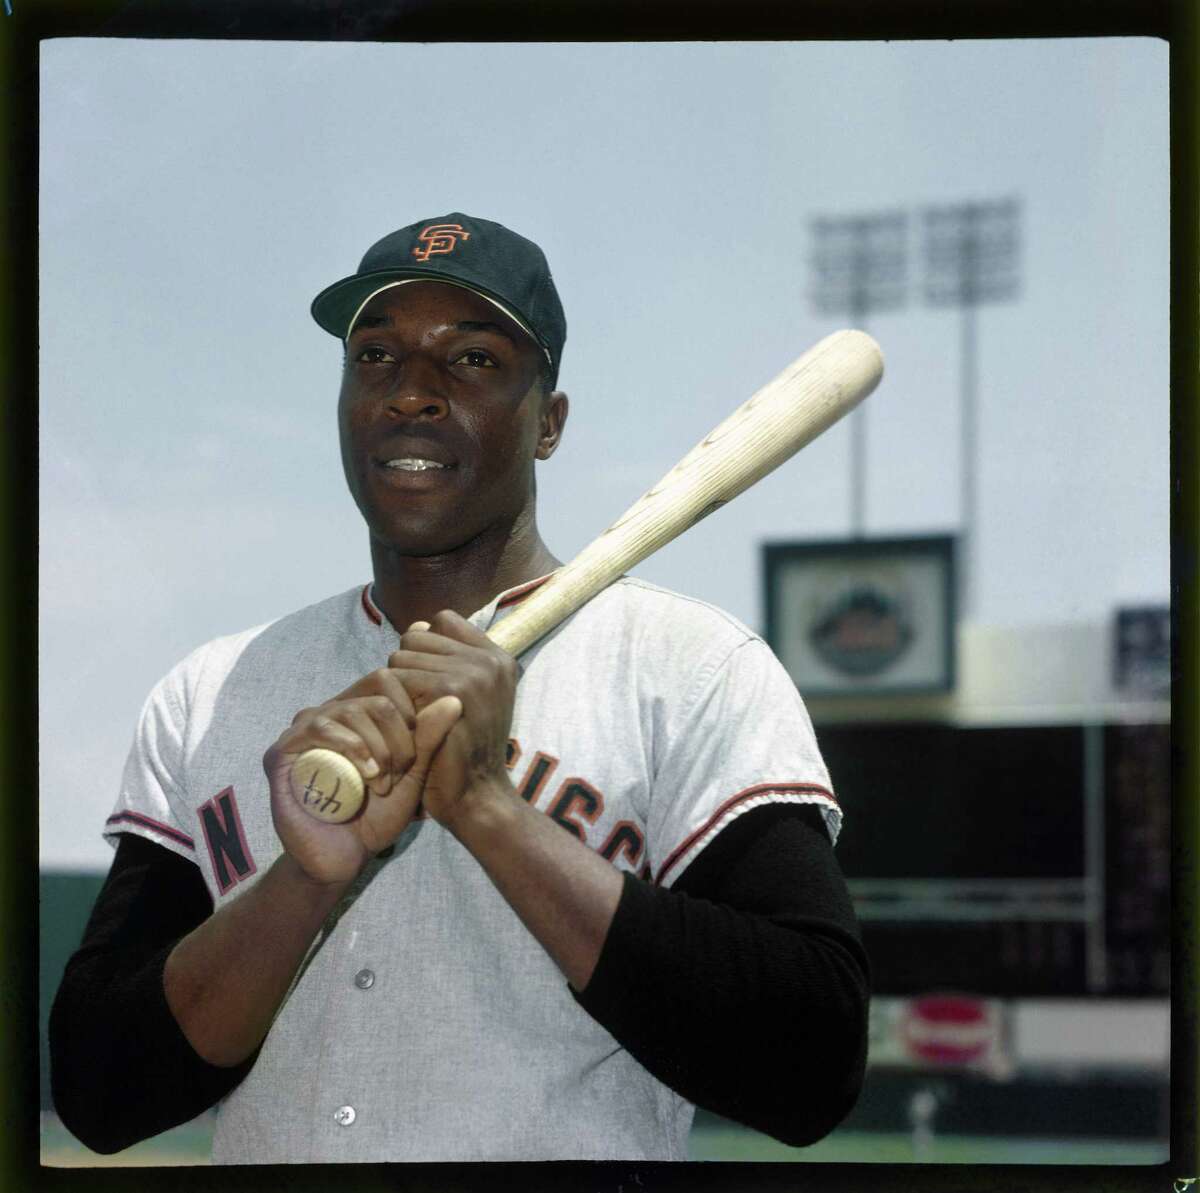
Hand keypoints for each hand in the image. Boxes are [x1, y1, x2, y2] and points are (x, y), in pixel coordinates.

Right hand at [264, 670, 461, 884]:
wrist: (345, 857)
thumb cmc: (378, 815)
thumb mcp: (412, 774)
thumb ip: (429, 738)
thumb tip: (454, 699)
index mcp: (356, 712)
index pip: (388, 680)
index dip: (411, 713)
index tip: (415, 756)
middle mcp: (328, 714)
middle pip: (375, 694)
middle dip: (397, 736)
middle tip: (400, 774)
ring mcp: (301, 730)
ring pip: (351, 709)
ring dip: (377, 746)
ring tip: (383, 782)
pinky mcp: (282, 751)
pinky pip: (319, 727)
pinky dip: (350, 746)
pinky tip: (366, 774)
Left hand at [386, 610, 520, 832]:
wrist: (476, 796)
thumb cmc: (464, 751)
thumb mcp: (469, 699)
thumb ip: (450, 660)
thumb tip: (417, 627)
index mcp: (498, 658)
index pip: (444, 620)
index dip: (427, 647)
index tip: (428, 682)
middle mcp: (490, 659)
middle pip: (418, 635)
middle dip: (408, 667)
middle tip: (418, 706)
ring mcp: (474, 672)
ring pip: (403, 655)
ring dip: (398, 687)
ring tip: (414, 717)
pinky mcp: (451, 688)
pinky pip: (399, 676)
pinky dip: (395, 702)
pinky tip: (408, 726)